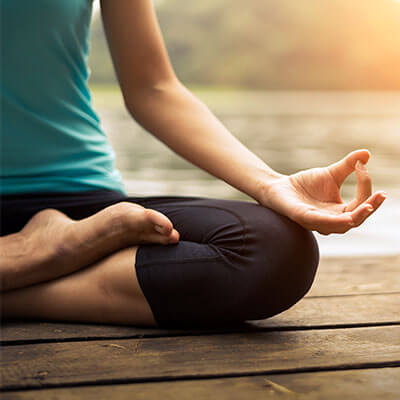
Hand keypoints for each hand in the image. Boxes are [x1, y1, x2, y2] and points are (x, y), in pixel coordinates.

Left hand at [258, 149, 386, 234]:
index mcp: (339, 212)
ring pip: (341, 226)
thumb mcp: (331, 174)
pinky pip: (320, 223)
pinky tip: (346, 217)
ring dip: (356, 216)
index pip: (360, 205)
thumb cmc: (305, 184)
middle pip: (355, 220)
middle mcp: (330, 220)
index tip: (363, 167)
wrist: (279, 187)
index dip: (366, 188)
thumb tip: (366, 154)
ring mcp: (316, 221)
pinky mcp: (302, 218)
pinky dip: (333, 221)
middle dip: (369, 208)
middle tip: (380, 195)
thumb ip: (348, 166)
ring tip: (369, 206)